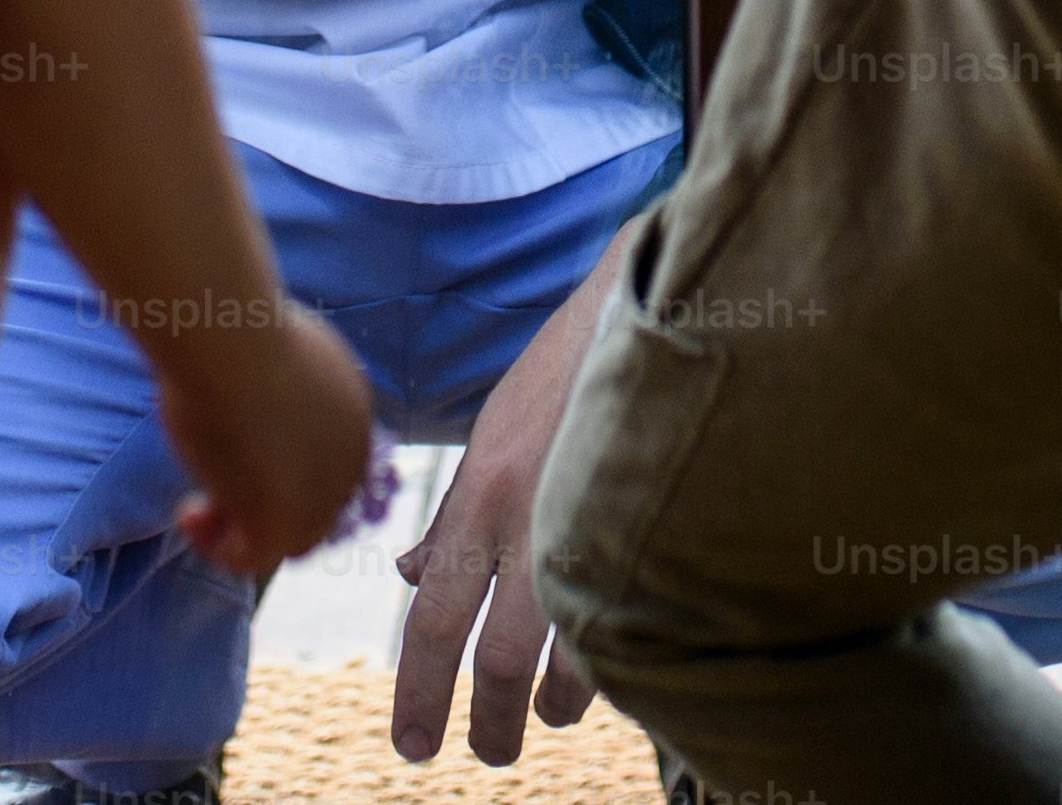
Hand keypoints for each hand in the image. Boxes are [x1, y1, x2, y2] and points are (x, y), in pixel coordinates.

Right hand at [153, 304, 376, 581]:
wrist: (229, 341)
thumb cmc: (235, 329)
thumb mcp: (264, 346)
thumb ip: (267, 375)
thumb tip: (240, 377)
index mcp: (351, 408)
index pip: (330, 463)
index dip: (284, 469)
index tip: (235, 453)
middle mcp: (349, 454)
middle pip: (315, 505)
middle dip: (264, 501)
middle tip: (212, 485)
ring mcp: (323, 492)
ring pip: (290, 538)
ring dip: (241, 529)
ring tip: (197, 505)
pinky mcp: (285, 520)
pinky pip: (256, 558)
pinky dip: (220, 547)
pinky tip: (187, 511)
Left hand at [387, 238, 623, 762]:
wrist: (642, 308)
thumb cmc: (561, 375)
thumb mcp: (490, 436)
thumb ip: (454, 514)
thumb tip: (411, 573)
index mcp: (480, 495)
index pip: (431, 617)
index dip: (418, 692)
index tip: (412, 745)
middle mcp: (529, 517)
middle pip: (497, 660)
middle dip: (489, 724)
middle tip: (486, 753)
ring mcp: (593, 522)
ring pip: (570, 655)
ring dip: (555, 703)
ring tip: (546, 719)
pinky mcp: (649, 522)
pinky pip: (625, 620)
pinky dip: (612, 659)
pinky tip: (608, 668)